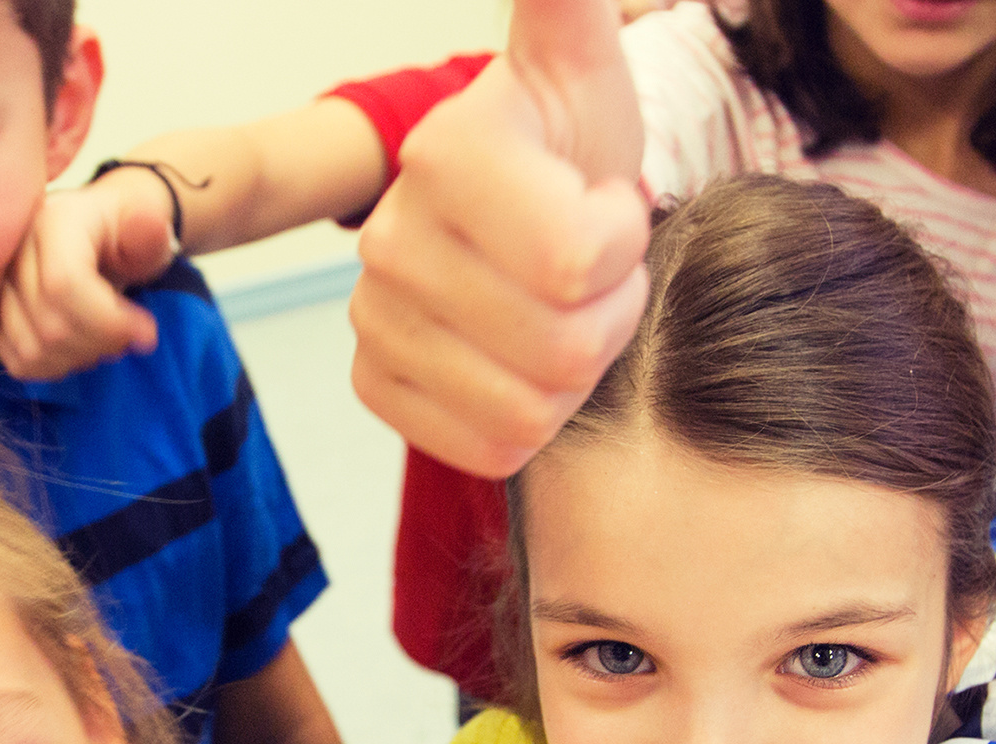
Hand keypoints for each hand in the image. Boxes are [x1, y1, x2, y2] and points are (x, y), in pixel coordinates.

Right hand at [0, 174, 175, 382]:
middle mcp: (14, 250)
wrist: (102, 232)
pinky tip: (79, 351)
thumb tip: (153, 227)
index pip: (63, 284)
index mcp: (51, 222)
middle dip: (99, 344)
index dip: (107, 322)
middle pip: (49, 324)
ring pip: (31, 348)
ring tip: (106, 343)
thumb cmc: (127, 233)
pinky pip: (15, 359)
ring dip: (78, 359)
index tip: (147, 334)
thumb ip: (151, 233)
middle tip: (130, 339)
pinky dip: (52, 368)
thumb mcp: (149, 229)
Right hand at [349, 0, 648, 477]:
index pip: (574, 260)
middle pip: (561, 347)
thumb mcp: (584, 67)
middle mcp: (391, 237)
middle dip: (609, 314)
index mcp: (447, 153)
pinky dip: (530, 419)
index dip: (621, 244)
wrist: (528, 210)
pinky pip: (488, 447)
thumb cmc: (573, 148)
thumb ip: (564, 6)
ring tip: (562, 310)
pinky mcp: (378, 384)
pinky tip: (525, 357)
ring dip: (575, 371)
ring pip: (529, 409)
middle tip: (593, 271)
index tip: (606, 205)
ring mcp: (373, 316)